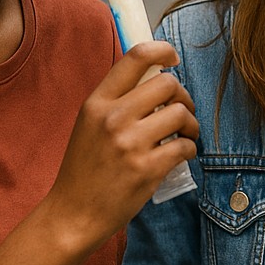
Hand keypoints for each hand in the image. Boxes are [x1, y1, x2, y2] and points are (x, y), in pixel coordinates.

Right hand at [43, 40, 198, 250]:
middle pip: (168, 84)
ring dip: (191, 124)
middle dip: (183, 96)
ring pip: (181, 113)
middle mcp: (113, 117)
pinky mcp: (147, 169)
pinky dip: (189, 149)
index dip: (162, 50)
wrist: (73, 214)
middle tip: (182, 113)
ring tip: (185, 135)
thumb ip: (118, 101)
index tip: (173, 59)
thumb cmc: (85, 168)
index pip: (135, 58)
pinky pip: (185, 146)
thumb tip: (158, 78)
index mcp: (97, 102)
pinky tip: (180, 155)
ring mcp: (130, 143)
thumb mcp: (90, 124)